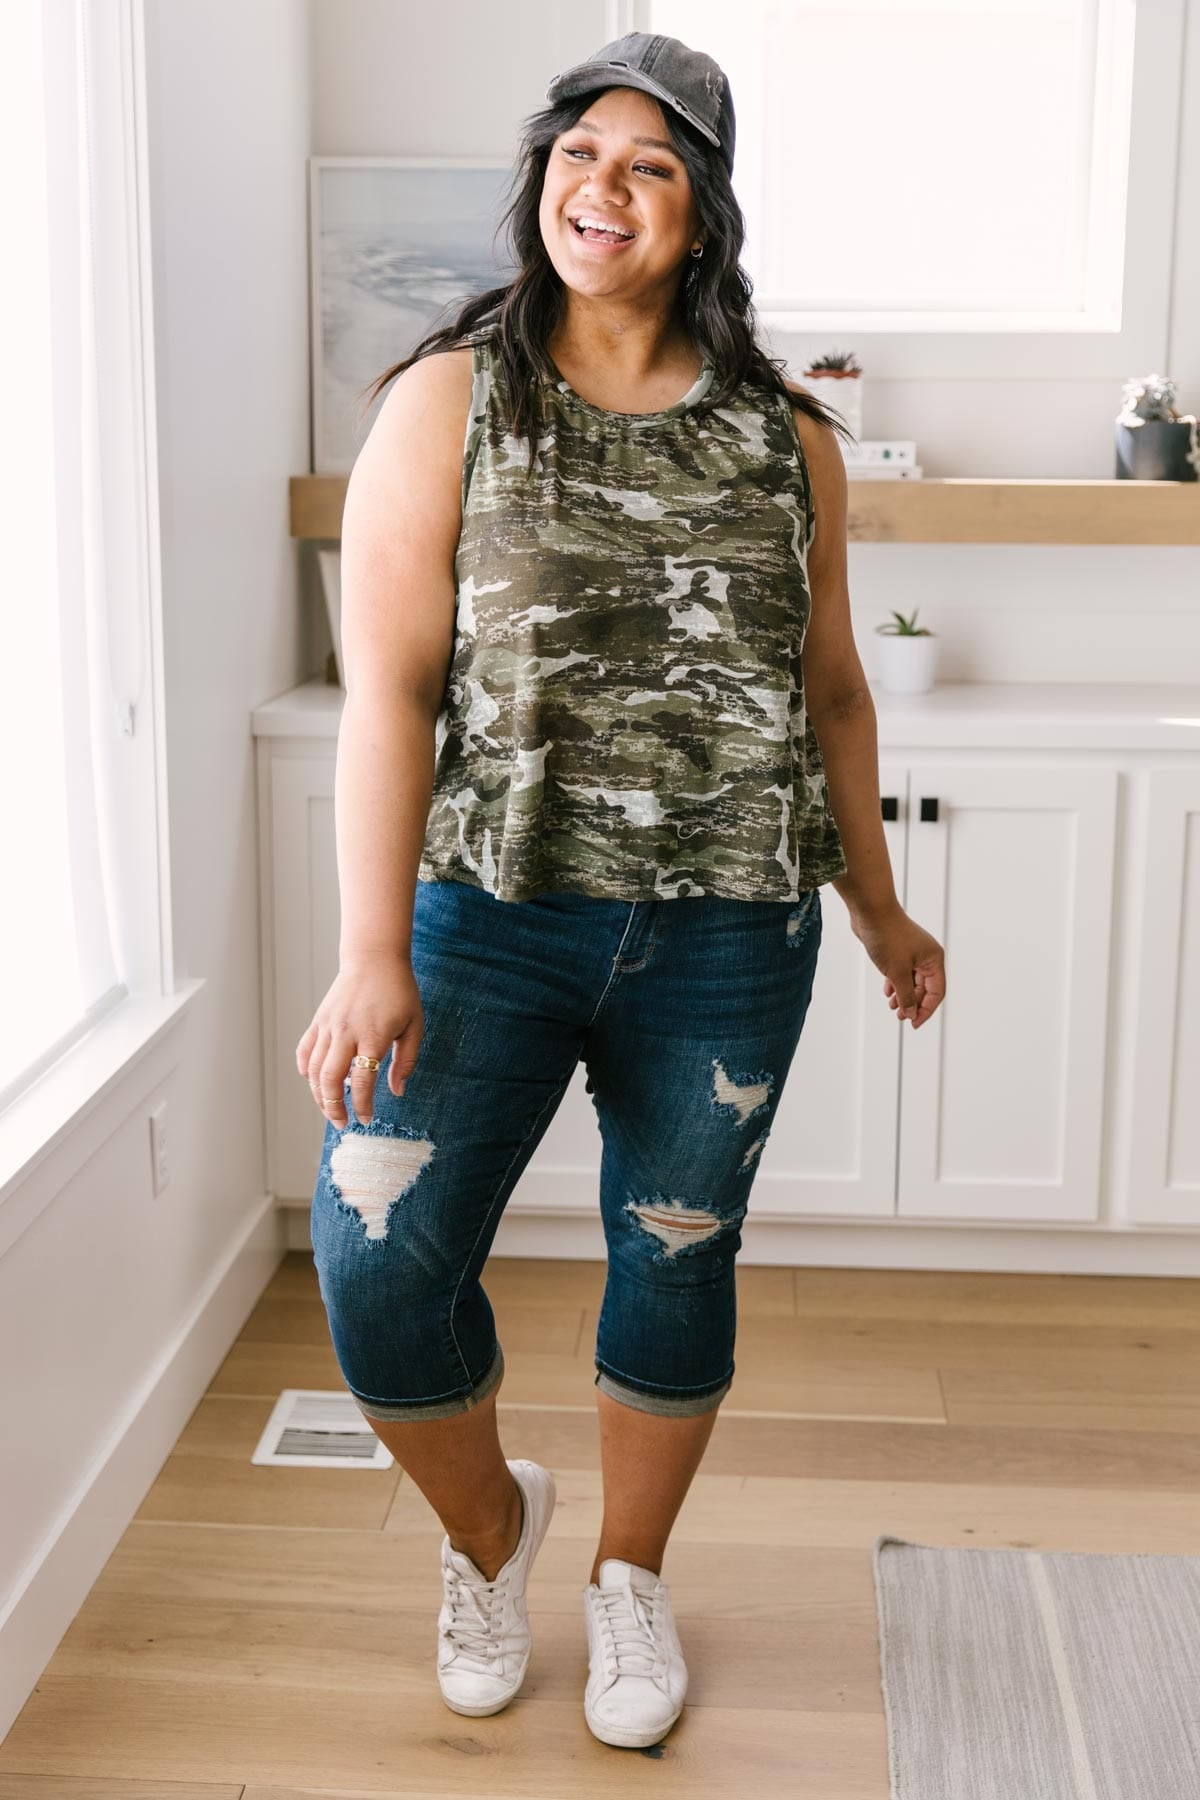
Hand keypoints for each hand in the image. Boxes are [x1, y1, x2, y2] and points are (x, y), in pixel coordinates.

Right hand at [295, 952, 423, 1127]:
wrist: (374, 959)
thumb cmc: (399, 991)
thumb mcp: (414, 1025)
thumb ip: (406, 1061)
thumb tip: (397, 1092)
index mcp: (373, 1035)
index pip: (364, 1080)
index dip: (363, 1105)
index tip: (366, 1119)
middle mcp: (347, 1032)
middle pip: (330, 1080)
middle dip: (333, 1108)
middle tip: (341, 1123)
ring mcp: (329, 1026)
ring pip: (314, 1070)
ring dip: (319, 1095)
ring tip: (330, 1109)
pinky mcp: (319, 1021)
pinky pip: (306, 1051)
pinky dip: (307, 1070)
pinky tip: (315, 1082)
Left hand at [850, 903, 944, 1029]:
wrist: (871, 911)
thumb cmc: (887, 937)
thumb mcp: (897, 973)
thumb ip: (906, 996)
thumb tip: (910, 1013)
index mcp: (934, 960)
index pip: (937, 993)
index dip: (926, 1011)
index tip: (913, 1024)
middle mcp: (927, 956)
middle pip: (925, 988)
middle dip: (913, 1004)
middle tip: (899, 1016)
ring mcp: (913, 952)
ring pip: (912, 981)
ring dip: (903, 995)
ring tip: (892, 1006)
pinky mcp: (899, 950)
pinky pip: (901, 972)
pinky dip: (895, 983)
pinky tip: (887, 992)